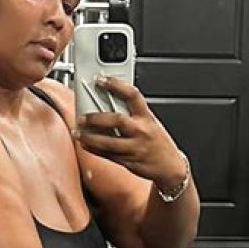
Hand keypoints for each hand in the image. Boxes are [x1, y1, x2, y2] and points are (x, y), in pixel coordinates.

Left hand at [74, 76, 185, 190]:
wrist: (170, 167)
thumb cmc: (158, 142)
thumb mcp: (150, 123)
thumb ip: (132, 114)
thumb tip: (108, 103)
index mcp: (147, 117)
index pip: (132, 95)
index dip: (116, 85)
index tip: (100, 80)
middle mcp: (141, 131)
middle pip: (117, 120)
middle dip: (97, 118)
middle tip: (82, 116)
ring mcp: (135, 148)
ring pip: (108, 142)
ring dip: (90, 137)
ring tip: (78, 132)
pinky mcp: (129, 162)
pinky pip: (107, 155)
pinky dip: (94, 149)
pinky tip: (85, 144)